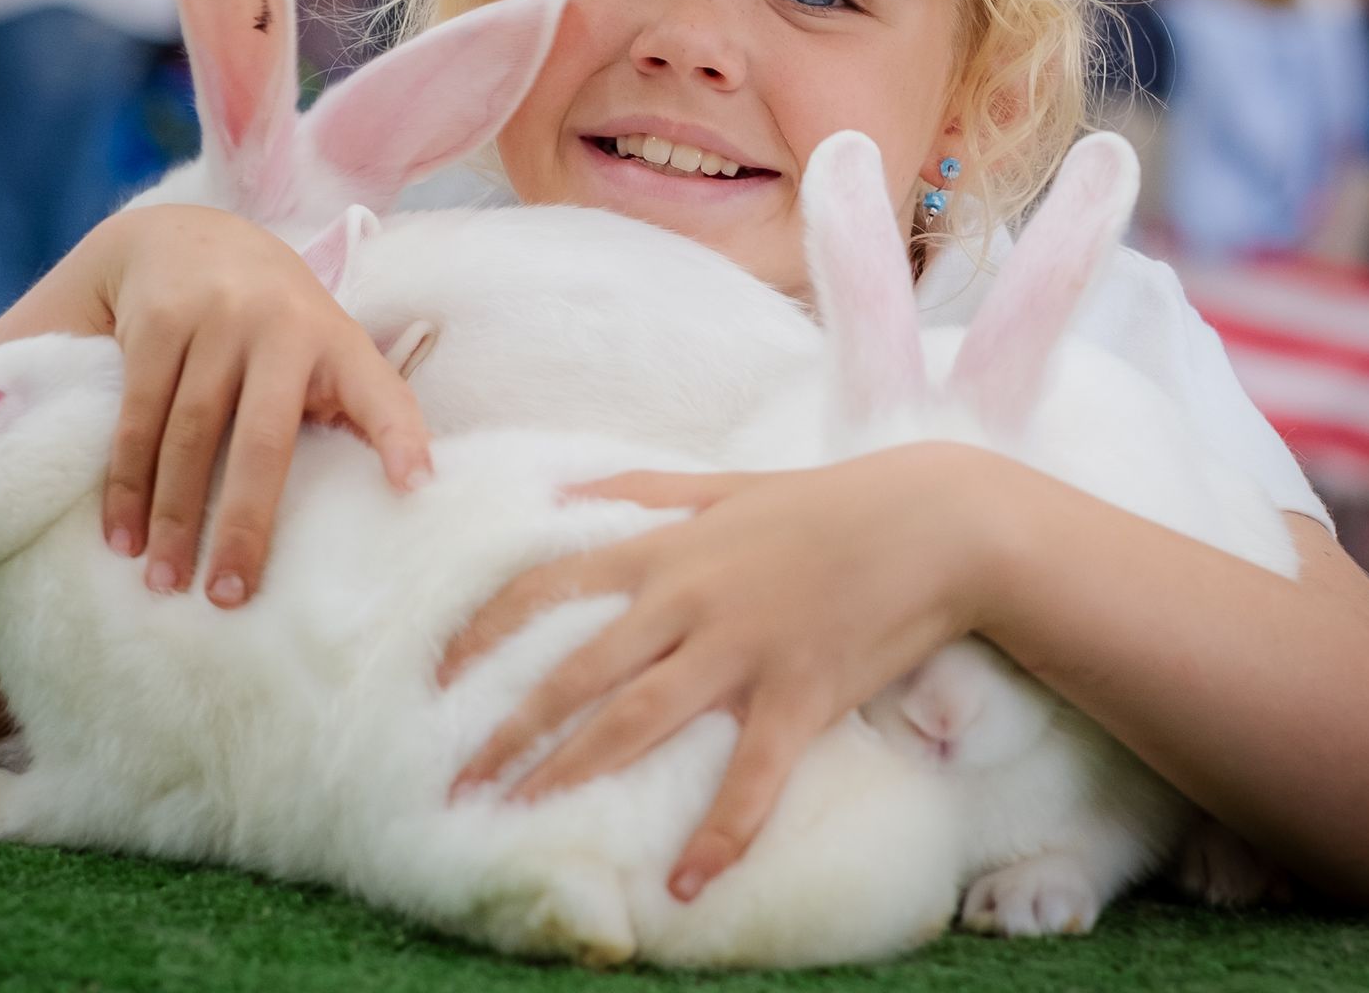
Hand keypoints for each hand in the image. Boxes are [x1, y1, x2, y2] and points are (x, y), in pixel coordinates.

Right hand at [92, 205, 431, 607]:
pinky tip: (122, 535)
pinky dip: (127, 482)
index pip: (381, 393)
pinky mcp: (157, 321)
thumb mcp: (324, 344)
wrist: (187, 235)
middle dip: (246, 525)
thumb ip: (353, 403)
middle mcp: (282, 324)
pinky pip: (138, 416)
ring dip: (174, 516)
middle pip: (265, 442)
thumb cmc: (272, 317)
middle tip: (232, 596)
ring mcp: (216, 318)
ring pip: (192, 436)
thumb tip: (406, 495)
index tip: (413, 490)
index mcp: (338, 340)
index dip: (400, 438)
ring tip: (166, 582)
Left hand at [438, 445, 997, 900]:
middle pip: (576, 672)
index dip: (487, 634)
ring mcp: (743, 651)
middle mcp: (689, 601)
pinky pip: (753, 776)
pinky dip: (721, 832)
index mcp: (665, 550)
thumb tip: (563, 490)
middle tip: (452, 780)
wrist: (931, 523)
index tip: (437, 676)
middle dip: (505, 728)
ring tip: (517, 819)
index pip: (549, 589)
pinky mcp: (801, 696)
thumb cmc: (824, 502)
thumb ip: (640, 488)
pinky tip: (686, 886)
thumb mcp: (723, 483)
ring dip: (571, 773)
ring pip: (638, 720)